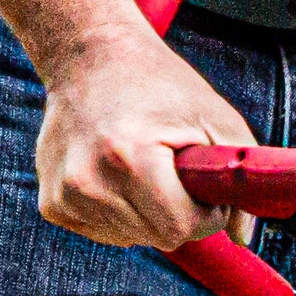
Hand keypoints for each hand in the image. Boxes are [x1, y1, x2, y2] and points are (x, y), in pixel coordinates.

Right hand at [35, 29, 258, 251]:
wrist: (89, 57)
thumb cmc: (160, 85)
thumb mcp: (215, 117)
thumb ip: (240, 179)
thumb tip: (243, 238)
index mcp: (129, 157)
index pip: (181, 227)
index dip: (204, 212)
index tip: (201, 183)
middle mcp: (88, 181)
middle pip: (159, 237)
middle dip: (178, 213)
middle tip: (173, 171)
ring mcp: (65, 195)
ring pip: (133, 238)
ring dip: (148, 213)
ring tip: (140, 166)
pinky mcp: (52, 204)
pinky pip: (105, 233)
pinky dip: (119, 213)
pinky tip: (115, 175)